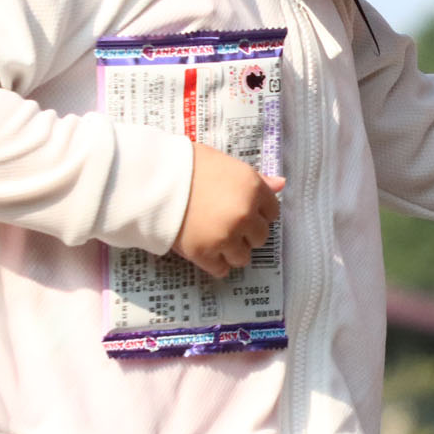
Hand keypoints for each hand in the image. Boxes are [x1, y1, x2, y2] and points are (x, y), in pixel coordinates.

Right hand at [172, 142, 285, 277]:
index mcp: (253, 189)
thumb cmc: (187, 165)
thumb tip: (281, 184)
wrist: (152, 179)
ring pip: (242, 257)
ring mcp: (226, 236)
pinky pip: (221, 270)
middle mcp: (245, 215)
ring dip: (232, 251)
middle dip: (246, 233)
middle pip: (259, 237)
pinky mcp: (204, 253)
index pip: (272, 212)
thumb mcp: (226, 163)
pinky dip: (215, 265)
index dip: (257, 213)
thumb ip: (255, 178)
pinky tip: (207, 254)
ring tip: (215, 240)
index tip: (243, 212)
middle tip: (226, 226)